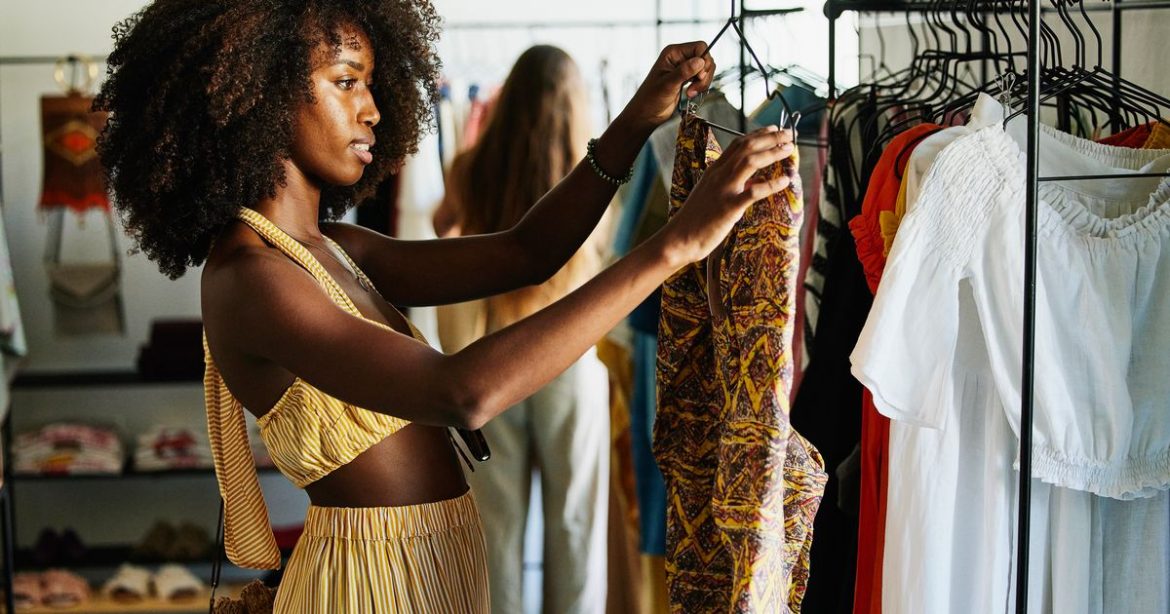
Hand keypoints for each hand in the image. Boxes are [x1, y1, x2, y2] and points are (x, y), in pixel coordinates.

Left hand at [622, 41, 715, 132]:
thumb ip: (683, 72)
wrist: (647, 113)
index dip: (703, 60)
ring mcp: (684, 68)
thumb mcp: (667, 84)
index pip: (699, 47)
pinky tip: (691, 94)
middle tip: (694, 88)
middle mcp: (680, 58)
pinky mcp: (688, 79)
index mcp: (673, 53)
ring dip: (703, 82)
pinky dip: (701, 86)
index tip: (700, 76)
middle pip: (705, 58)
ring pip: (705, 69)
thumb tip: (699, 61)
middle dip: (704, 74)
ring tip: (691, 93)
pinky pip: (702, 78)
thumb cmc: (650, 98)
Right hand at [661, 126, 794, 264]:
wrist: (679, 238)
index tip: (773, 129)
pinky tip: (784, 181)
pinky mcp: (729, 208)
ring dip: (772, 152)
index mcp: (714, 170)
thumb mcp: (713, 195)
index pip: (737, 144)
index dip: (757, 134)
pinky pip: (753, 192)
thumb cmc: (697, 219)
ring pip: (750, 161)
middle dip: (770, 138)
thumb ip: (735, 185)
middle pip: (747, 147)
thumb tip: (758, 181)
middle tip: (788, 134)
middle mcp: (719, 175)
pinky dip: (771, 184)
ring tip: (789, 148)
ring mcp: (723, 190)